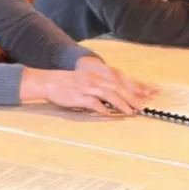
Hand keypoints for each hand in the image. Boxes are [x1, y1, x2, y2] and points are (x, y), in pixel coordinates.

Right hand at [21, 60, 155, 115]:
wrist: (47, 81)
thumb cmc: (64, 83)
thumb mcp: (83, 82)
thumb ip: (96, 90)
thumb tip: (109, 101)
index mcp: (95, 76)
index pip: (117, 83)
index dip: (130, 90)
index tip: (142, 98)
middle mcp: (93, 80)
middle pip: (116, 88)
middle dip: (130, 98)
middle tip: (142, 107)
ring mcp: (86, 87)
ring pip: (108, 94)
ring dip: (121, 103)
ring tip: (130, 112)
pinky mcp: (78, 96)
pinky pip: (93, 102)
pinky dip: (102, 108)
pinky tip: (109, 113)